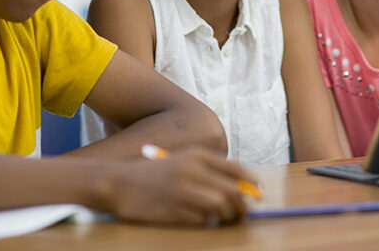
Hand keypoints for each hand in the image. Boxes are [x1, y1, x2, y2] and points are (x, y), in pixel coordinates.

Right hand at [99, 147, 255, 224]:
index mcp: (195, 155)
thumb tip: (240, 188)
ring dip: (226, 216)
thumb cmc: (154, 174)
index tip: (258, 193)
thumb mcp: (180, 162)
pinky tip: (198, 219)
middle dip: (241, 206)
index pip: (235, 168)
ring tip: (222, 218)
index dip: (251, 182)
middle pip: (232, 191)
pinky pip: (202, 220)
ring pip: (221, 206)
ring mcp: (183, 190)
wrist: (120, 183)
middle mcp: (192, 170)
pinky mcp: (174, 209)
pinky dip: (206, 222)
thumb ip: (207, 170)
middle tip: (240, 214)